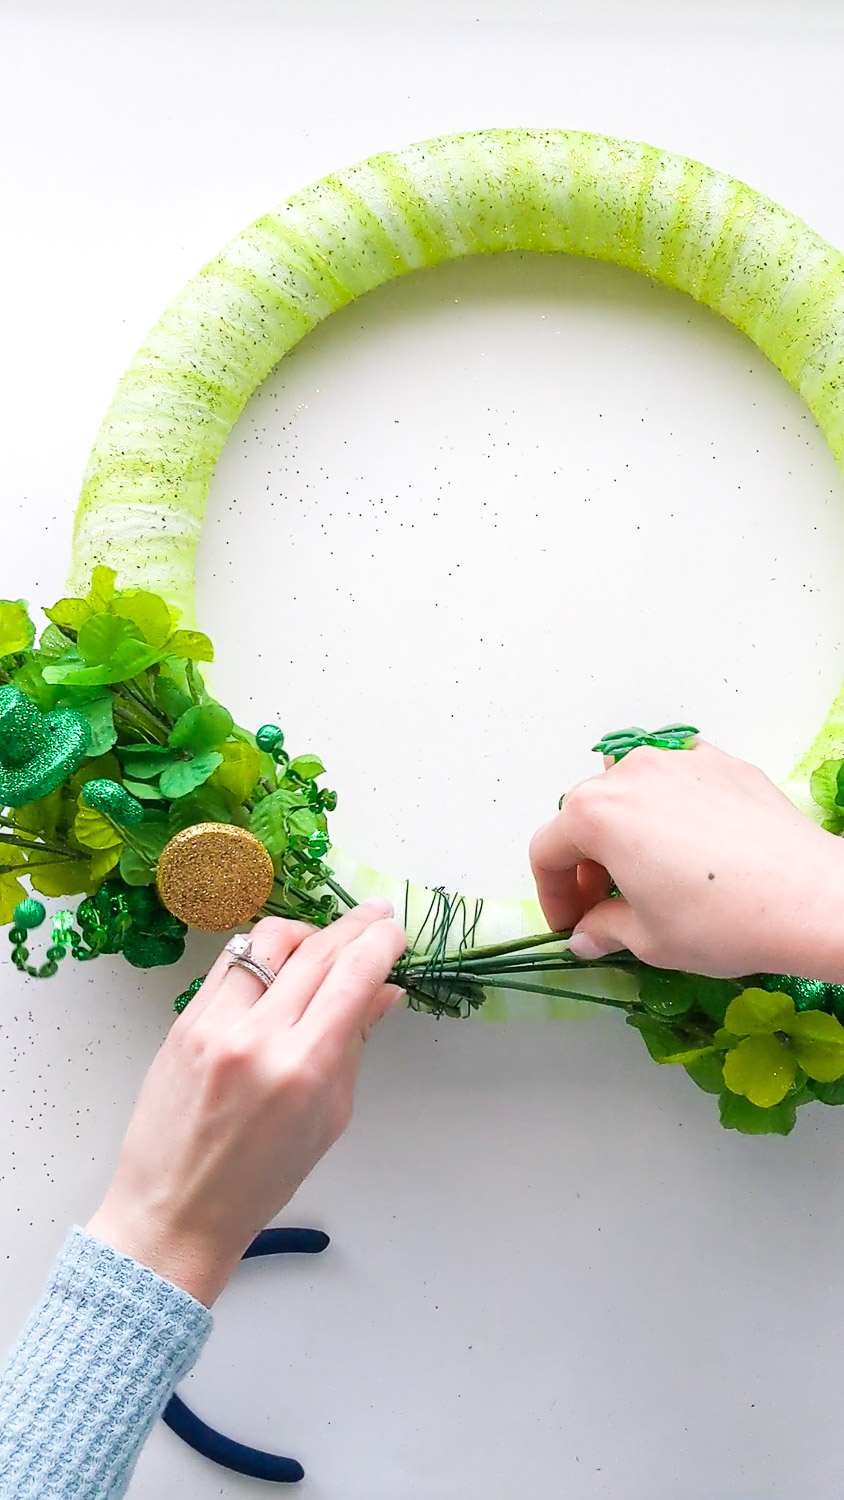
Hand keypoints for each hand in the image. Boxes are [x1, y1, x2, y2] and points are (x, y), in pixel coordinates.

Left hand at [86, 901, 405, 1304]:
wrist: (176, 1209)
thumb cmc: (260, 1180)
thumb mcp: (329, 1118)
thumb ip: (354, 1045)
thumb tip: (383, 991)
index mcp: (303, 1069)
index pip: (353, 977)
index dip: (381, 943)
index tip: (395, 931)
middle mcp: (258, 1037)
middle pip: (316, 950)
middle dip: (354, 926)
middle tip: (375, 916)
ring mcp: (215, 1024)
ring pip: (268, 940)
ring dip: (307, 930)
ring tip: (324, 940)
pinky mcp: (184, 1020)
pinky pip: (231, 962)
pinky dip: (262, 952)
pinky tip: (278, 960)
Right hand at [529, 741, 843, 981]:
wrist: (807, 897)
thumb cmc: (719, 919)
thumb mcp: (648, 939)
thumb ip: (604, 930)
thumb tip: (587, 936)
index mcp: (596, 814)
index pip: (548, 850)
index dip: (552, 894)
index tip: (571, 924)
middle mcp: (630, 773)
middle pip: (586, 815)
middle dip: (588, 863)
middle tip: (606, 906)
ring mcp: (679, 760)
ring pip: (632, 791)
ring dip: (627, 829)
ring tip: (650, 872)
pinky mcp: (723, 763)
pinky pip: (679, 781)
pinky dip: (672, 809)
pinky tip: (694, 847)